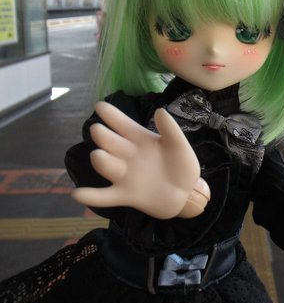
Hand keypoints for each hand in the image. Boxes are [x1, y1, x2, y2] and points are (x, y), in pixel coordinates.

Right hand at [71, 102, 203, 218]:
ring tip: (98, 155)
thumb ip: (171, 130)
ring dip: (101, 161)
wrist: (187, 194)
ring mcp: (124, 176)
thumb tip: (159, 110)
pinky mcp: (124, 195)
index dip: (112, 115)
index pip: (122, 124)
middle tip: (98, 130)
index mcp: (140, 140)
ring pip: (106, 166)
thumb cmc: (181, 165)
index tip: (99, 105)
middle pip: (110, 143)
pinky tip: (77, 194)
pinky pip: (104, 196)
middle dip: (103, 136)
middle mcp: (128, 156)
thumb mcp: (180, 146)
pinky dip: (91, 196)